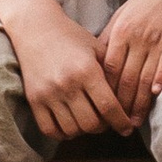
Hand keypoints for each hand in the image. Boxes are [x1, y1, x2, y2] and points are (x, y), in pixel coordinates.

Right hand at [8, 6, 134, 140]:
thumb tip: (128, 101)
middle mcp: (67, 84)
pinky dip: (63, 133)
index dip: (121, 122)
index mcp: (87, 70)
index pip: (108, 106)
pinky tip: (71, 125)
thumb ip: (112, 73)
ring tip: (89, 121)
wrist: (36, 28)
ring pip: (72, 129)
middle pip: (91, 123)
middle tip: (107, 122)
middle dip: (103, 127)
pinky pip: (49, 129)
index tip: (127, 128)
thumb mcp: (97, 48)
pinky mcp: (33, 99)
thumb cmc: (71, 37)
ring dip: (84, 131)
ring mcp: (48, 93)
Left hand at [97, 0, 161, 124]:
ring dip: (138, 102)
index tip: (101, 109)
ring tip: (133, 121)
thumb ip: (111, 36)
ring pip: (144, 78)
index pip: (107, 69)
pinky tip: (155, 95)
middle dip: (119, 105)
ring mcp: (158, 39)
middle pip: (124, 78)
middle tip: (116, 124)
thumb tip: (98, 61)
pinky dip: (160, 80)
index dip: (103, 92)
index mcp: (120, 30)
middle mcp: (137, 37)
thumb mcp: (125, 11)